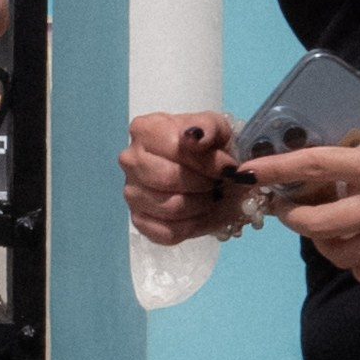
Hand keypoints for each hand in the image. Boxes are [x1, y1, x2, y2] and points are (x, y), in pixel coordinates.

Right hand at [120, 110, 248, 247]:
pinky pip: (168, 232)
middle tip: (219, 183)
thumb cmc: (207, 144)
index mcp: (145, 130)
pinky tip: (202, 214)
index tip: (228, 167)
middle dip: (204, 184)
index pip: (175, 149)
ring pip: (171, 207)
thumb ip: (209, 128)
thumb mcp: (216, 127)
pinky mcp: (139, 220)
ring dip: (202, 206)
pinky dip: (193, 226)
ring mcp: (132, 192)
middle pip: (169, 179)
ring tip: (212, 197)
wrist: (205, 168)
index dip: (207, 161)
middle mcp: (131, 160)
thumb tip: (196, 138)